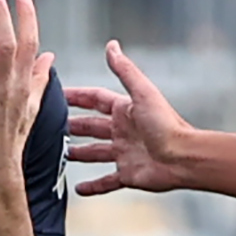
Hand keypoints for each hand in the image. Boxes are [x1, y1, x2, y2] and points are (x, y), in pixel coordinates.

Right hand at [67, 42, 191, 195]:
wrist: (183, 158)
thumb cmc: (166, 125)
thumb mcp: (142, 93)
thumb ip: (125, 70)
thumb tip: (112, 46)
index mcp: (125, 111)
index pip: (95, 100)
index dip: (76, 97)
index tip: (57, 94)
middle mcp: (123, 131)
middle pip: (92, 127)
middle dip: (73, 126)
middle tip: (52, 127)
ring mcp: (124, 154)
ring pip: (95, 153)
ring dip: (80, 154)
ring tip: (62, 154)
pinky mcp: (127, 175)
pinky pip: (107, 181)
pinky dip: (94, 186)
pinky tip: (79, 189)